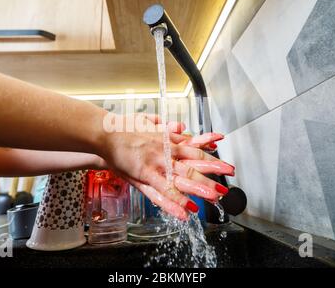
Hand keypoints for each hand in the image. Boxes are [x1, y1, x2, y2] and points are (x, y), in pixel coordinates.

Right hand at [99, 114, 234, 220]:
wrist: (106, 133)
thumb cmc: (125, 129)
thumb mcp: (149, 123)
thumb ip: (166, 127)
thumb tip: (181, 126)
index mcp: (168, 141)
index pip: (195, 148)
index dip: (211, 157)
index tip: (223, 162)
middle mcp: (166, 152)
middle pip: (194, 164)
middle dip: (213, 174)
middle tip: (227, 182)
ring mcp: (156, 163)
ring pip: (182, 178)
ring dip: (200, 188)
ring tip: (215, 198)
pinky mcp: (144, 174)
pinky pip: (163, 191)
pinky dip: (176, 201)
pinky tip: (186, 211)